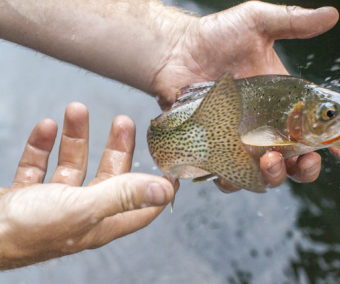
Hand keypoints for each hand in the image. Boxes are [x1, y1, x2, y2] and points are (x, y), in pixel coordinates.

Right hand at [0, 103, 176, 269]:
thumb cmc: (28, 229)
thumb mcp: (82, 208)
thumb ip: (123, 196)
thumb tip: (165, 191)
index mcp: (101, 222)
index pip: (142, 206)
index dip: (158, 187)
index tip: (169, 162)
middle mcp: (81, 214)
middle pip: (109, 178)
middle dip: (116, 148)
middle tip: (122, 121)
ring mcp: (52, 205)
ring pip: (72, 165)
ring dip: (75, 137)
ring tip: (76, 109)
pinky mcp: (26, 196)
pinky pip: (39, 165)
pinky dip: (43, 146)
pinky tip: (47, 127)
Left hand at [150, 1, 339, 191]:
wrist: (176, 51)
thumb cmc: (214, 38)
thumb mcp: (257, 23)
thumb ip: (292, 21)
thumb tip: (331, 15)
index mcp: (284, 104)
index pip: (320, 130)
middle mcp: (266, 128)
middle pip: (296, 162)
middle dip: (306, 169)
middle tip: (303, 159)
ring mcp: (240, 142)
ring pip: (265, 176)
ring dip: (274, 177)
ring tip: (270, 160)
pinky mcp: (215, 150)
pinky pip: (228, 176)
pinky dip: (232, 181)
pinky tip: (230, 171)